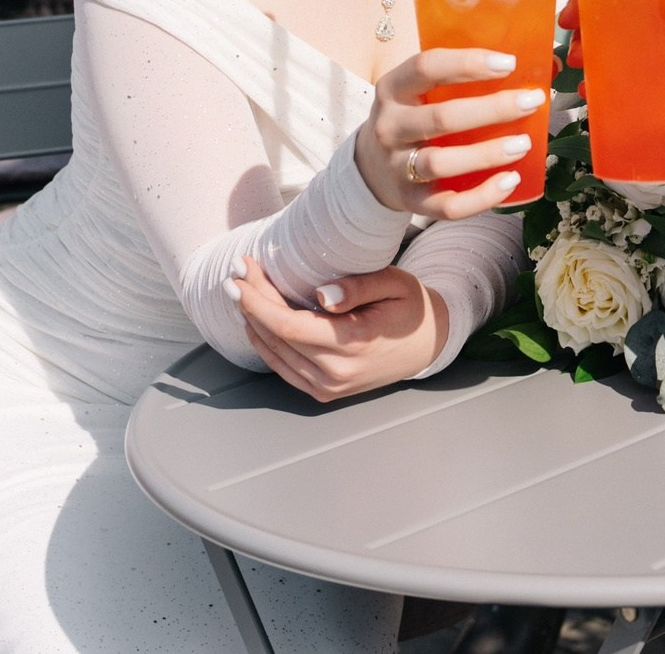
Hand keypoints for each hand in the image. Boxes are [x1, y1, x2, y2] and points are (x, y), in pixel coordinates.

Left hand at [231, 257, 444, 401]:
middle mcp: (336, 373)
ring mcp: (328, 387)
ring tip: (241, 289)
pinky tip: (255, 320)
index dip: (258, 300)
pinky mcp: (324, 392)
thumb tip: (322, 294)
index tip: (241, 273)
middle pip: (276, 336)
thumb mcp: (395, 284)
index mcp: (353, 344)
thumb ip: (358, 287)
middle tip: (237, 271)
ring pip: (275, 353)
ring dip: (253, 320)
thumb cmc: (412, 308)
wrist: (428, 345)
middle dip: (250, 301)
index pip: (289, 325)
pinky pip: (283, 368)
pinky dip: (265, 343)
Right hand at [355, 48, 546, 218]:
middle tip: (531, 101)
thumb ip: (462, 78)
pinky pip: (447, 205)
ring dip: (487, 154)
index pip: (427, 67)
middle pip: (442, 118)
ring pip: (442, 163)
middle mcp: (390, 126)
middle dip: (493, 109)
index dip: (468, 63)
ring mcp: (397, 166)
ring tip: (524, 144)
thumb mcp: (420, 90)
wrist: (370, 166)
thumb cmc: (414, 116)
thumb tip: (547, 65)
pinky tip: (510, 181)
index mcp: (393, 88)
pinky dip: (481, 197)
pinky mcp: (410, 200)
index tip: (509, 63)